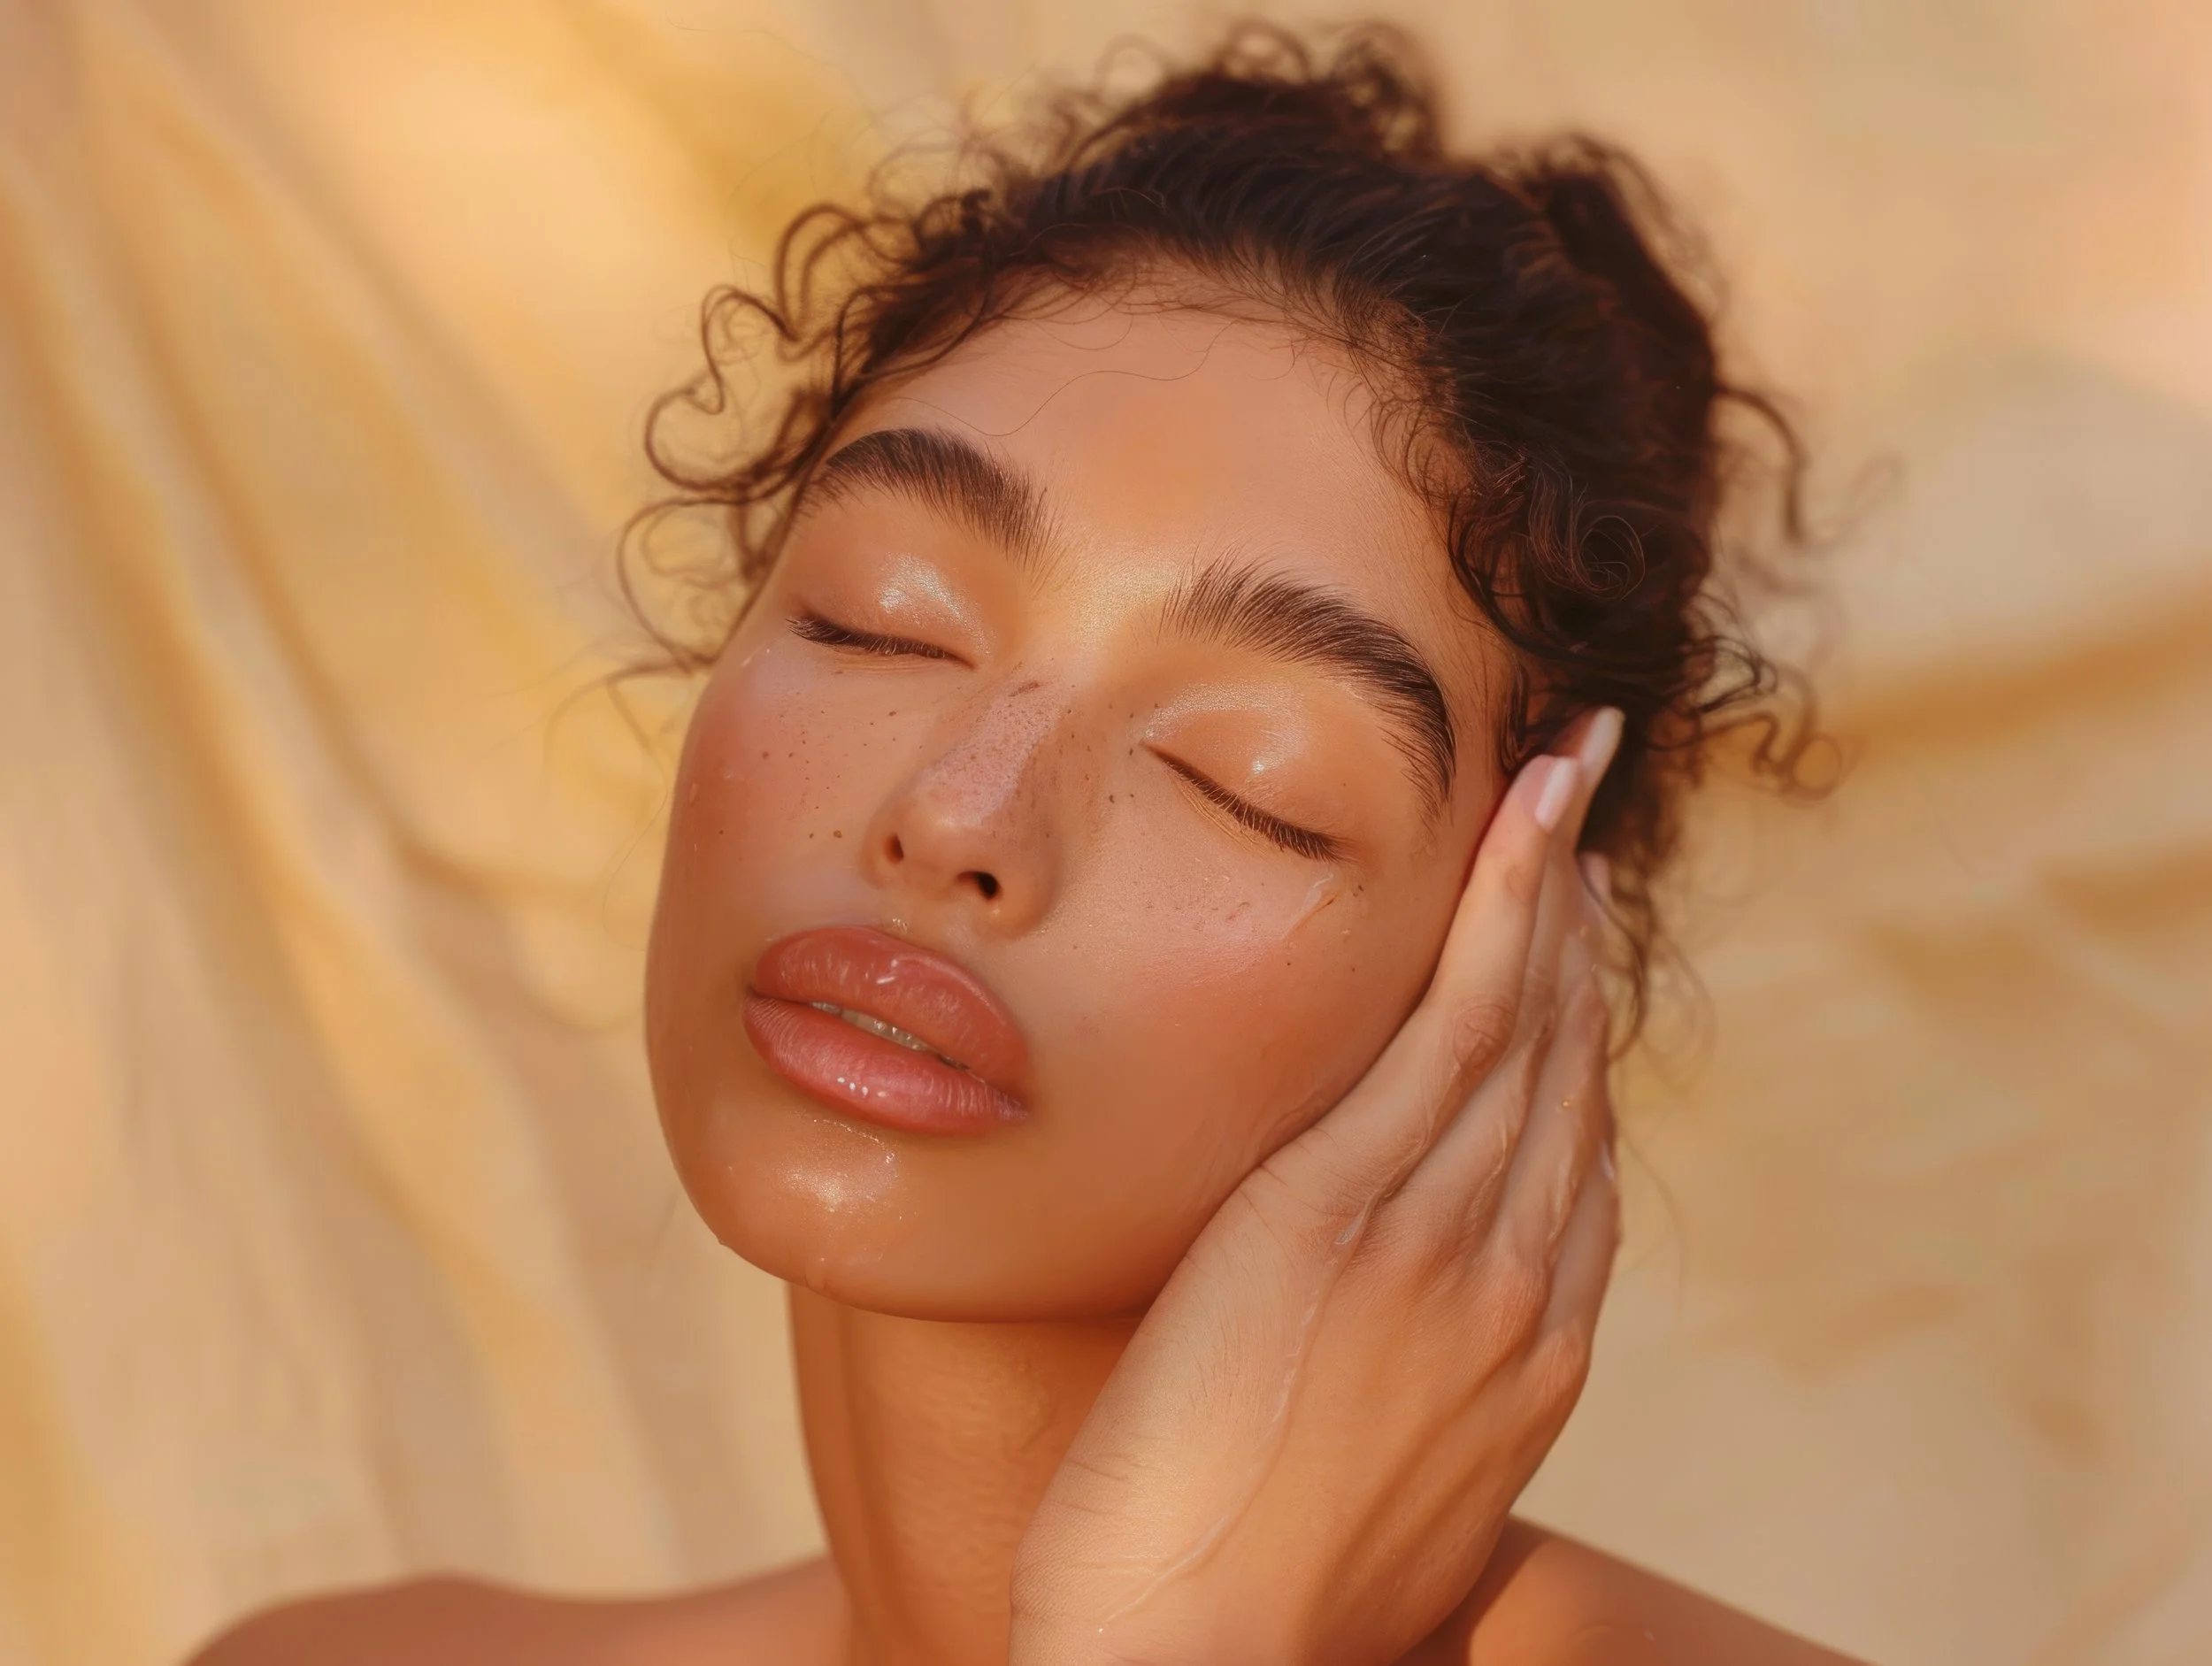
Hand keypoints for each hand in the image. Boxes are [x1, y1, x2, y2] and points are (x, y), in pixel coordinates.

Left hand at [1008, 710, 1624, 1665]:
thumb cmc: (1253, 1601)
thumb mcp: (1384, 1489)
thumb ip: (1413, 1392)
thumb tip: (1391, 1353)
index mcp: (1532, 1352)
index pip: (1575, 1153)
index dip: (1579, 1031)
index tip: (1568, 943)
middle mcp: (1521, 1283)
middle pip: (1567, 1065)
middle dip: (1579, 927)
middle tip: (1581, 806)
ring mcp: (1449, 1244)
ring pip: (1525, 1027)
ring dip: (1549, 887)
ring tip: (1558, 774)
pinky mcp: (1345, 1214)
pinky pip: (1452, 1032)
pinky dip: (1499, 918)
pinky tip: (1518, 828)